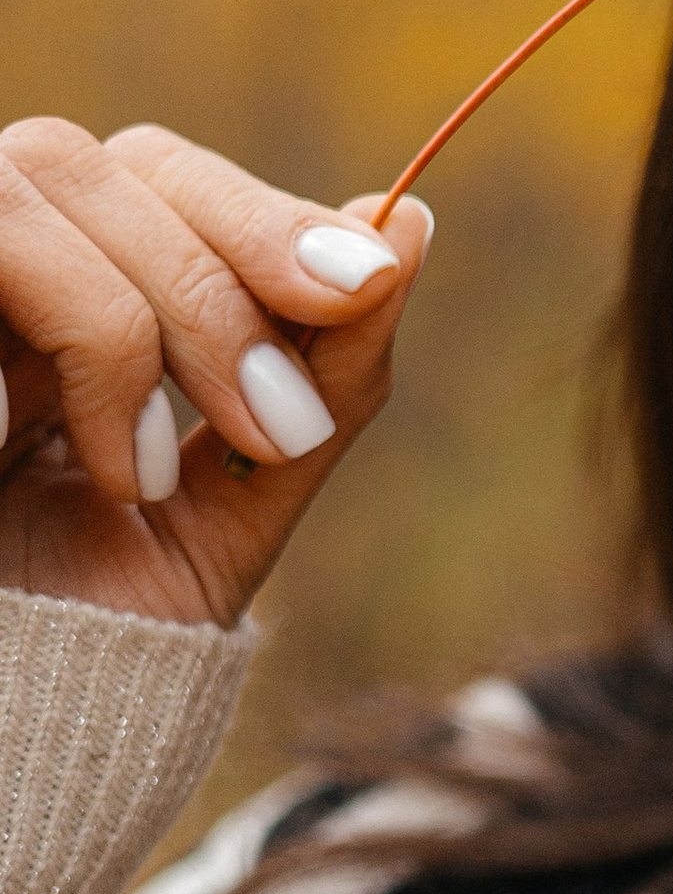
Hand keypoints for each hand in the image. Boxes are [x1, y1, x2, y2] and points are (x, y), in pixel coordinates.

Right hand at [0, 121, 433, 631]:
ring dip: (116, 325)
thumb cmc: (102, 619)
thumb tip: (412, 222)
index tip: (363, 287)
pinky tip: (12, 438)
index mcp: (69, 284)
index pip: (158, 173)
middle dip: (211, 281)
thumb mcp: (240, 499)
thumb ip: (329, 373)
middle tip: (277, 420)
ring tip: (141, 474)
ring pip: (20, 191)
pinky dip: (32, 344)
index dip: (262, 214)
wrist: (14, 732)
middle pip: (90, 161)